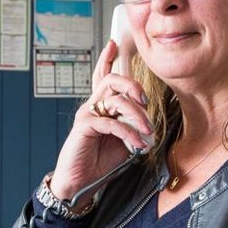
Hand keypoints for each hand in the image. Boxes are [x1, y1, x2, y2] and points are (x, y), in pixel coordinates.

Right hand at [48, 39, 152, 205]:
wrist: (79, 184)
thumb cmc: (100, 163)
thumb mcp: (123, 142)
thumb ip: (132, 126)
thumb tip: (149, 122)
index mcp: (101, 107)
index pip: (102, 77)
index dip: (107, 59)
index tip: (114, 43)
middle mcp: (92, 106)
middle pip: (112, 80)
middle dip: (133, 85)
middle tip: (145, 101)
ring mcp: (86, 115)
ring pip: (115, 100)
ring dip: (137, 116)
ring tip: (147, 132)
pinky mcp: (84, 126)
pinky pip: (111, 122)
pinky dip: (128, 133)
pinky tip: (137, 145)